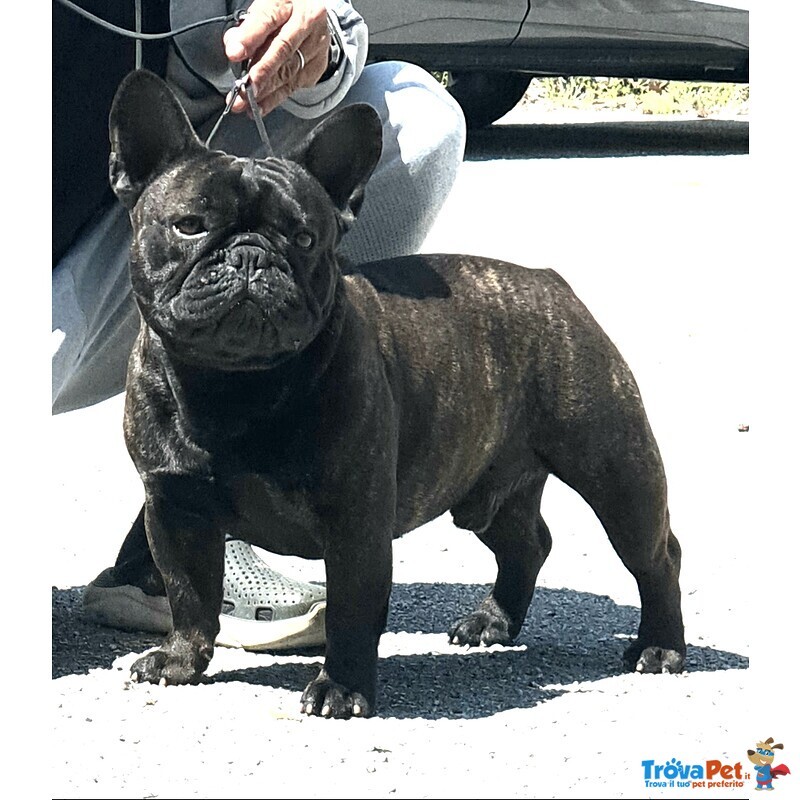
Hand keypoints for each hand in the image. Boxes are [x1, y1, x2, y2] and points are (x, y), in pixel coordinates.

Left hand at [223, 0, 330, 115]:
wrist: (311, 17)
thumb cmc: (282, 12)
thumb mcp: (263, 9)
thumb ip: (248, 27)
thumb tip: (234, 47)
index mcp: (289, 0)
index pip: (268, 19)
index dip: (250, 37)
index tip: (234, 53)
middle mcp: (308, 20)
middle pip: (283, 49)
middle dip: (260, 73)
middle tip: (244, 89)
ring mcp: (316, 44)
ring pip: (289, 72)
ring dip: (266, 92)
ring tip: (248, 103)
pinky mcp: (318, 64)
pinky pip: (294, 85)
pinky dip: (276, 98)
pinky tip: (262, 105)